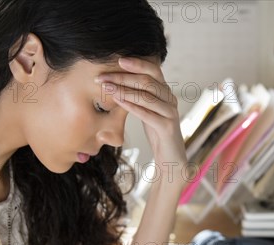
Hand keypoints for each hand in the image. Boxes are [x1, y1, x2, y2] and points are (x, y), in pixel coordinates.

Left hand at [97, 58, 186, 175]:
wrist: (171, 157)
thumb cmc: (157, 131)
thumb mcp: (147, 109)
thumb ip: (139, 95)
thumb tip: (117, 81)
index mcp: (165, 91)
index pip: (153, 70)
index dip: (137, 63)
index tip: (117, 59)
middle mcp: (170, 98)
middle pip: (147, 81)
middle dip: (122, 77)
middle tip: (102, 77)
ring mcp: (171, 112)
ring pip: (147, 96)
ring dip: (124, 90)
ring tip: (106, 88)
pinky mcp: (168, 127)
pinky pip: (148, 114)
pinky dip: (132, 106)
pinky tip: (118, 102)